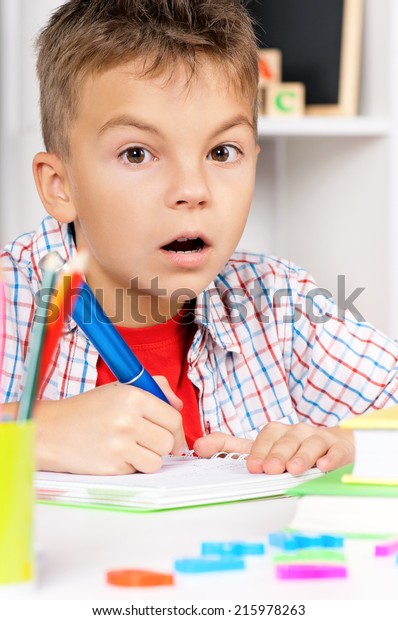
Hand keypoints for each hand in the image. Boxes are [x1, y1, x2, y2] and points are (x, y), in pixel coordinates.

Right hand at [35, 376, 184, 474]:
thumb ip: (155, 389)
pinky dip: (134, 467)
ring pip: (158, 459)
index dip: (177, 429)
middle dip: (164, 445)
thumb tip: (178, 404)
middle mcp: (128, 419)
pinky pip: (139, 471)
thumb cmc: (88, 410)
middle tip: (151, 443)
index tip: (173, 436)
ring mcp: (120, 444)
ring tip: (133, 449)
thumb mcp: (120, 389)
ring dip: (150, 457)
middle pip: (169, 441)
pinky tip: (120, 457)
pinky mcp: (112, 466)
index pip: (173, 418)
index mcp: (133, 396)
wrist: (52, 431)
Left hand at [194, 423, 354, 474]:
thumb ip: (229, 447)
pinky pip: (336, 451)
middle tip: (270, 469)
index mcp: (278, 432)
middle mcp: (297, 432)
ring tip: (294, 469)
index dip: (258, 450)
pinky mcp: (339, 448)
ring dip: (301, 456)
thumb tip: (197, 446)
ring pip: (310, 444)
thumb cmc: (294, 449)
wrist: (337, 445)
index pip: (266, 437)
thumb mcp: (262, 448)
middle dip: (277, 454)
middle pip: (287, 440)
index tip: (251, 466)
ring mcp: (319, 439)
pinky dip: (330, 458)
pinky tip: (324, 467)